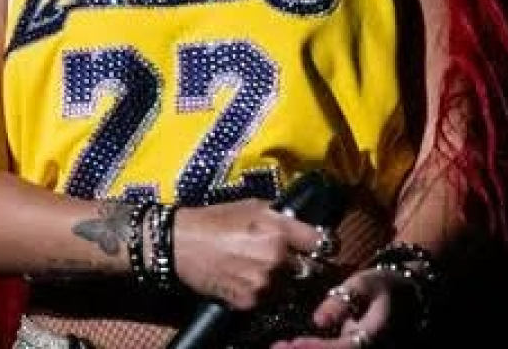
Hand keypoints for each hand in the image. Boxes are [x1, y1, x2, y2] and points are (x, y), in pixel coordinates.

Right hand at [173, 199, 323, 309]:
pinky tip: (251, 281)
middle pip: (312, 270)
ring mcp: (265, 283)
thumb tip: (302, 224)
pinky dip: (266, 294)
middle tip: (296, 262)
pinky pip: (271, 301)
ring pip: (292, 288)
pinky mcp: (251, 302)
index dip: (326, 244)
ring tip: (268, 271)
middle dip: (306, 267)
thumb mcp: (252, 206)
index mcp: (279, 229)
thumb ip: (281, 217)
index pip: (324, 242)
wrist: (182, 244)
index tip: (322, 247)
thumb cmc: (216, 219)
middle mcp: (277, 257)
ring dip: (286, 283)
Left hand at [269, 265, 423, 347]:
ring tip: (276, 348)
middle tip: (276, 348)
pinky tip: (289, 346)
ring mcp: (357, 348)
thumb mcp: (365, 283)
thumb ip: (343, 299)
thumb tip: (318, 320)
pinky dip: (309, 348)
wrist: (403, 293)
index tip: (293, 344)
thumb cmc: (382, 285)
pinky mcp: (349, 347)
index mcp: (371, 338)